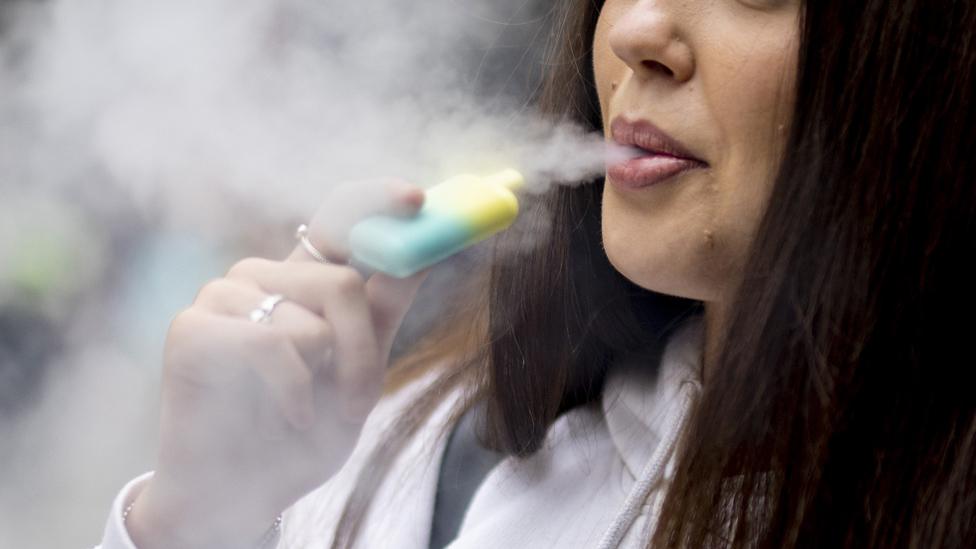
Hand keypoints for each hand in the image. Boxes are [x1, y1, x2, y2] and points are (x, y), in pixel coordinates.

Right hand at [127, 179, 428, 548]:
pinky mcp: (191, 327)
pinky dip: (292, 392)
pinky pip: (272, 344)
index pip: (338, 219)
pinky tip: (283, 415)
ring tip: (305, 415)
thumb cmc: (300, 433)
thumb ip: (381, 313)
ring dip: (327, 381)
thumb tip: (421, 255)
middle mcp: (262, 276)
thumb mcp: (358, 373)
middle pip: (343, 281)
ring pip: (312, 318)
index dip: (376, 202)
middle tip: (354, 401)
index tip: (416, 198)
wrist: (243, 494)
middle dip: (362, 353)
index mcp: (302, 280)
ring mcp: (223, 296)